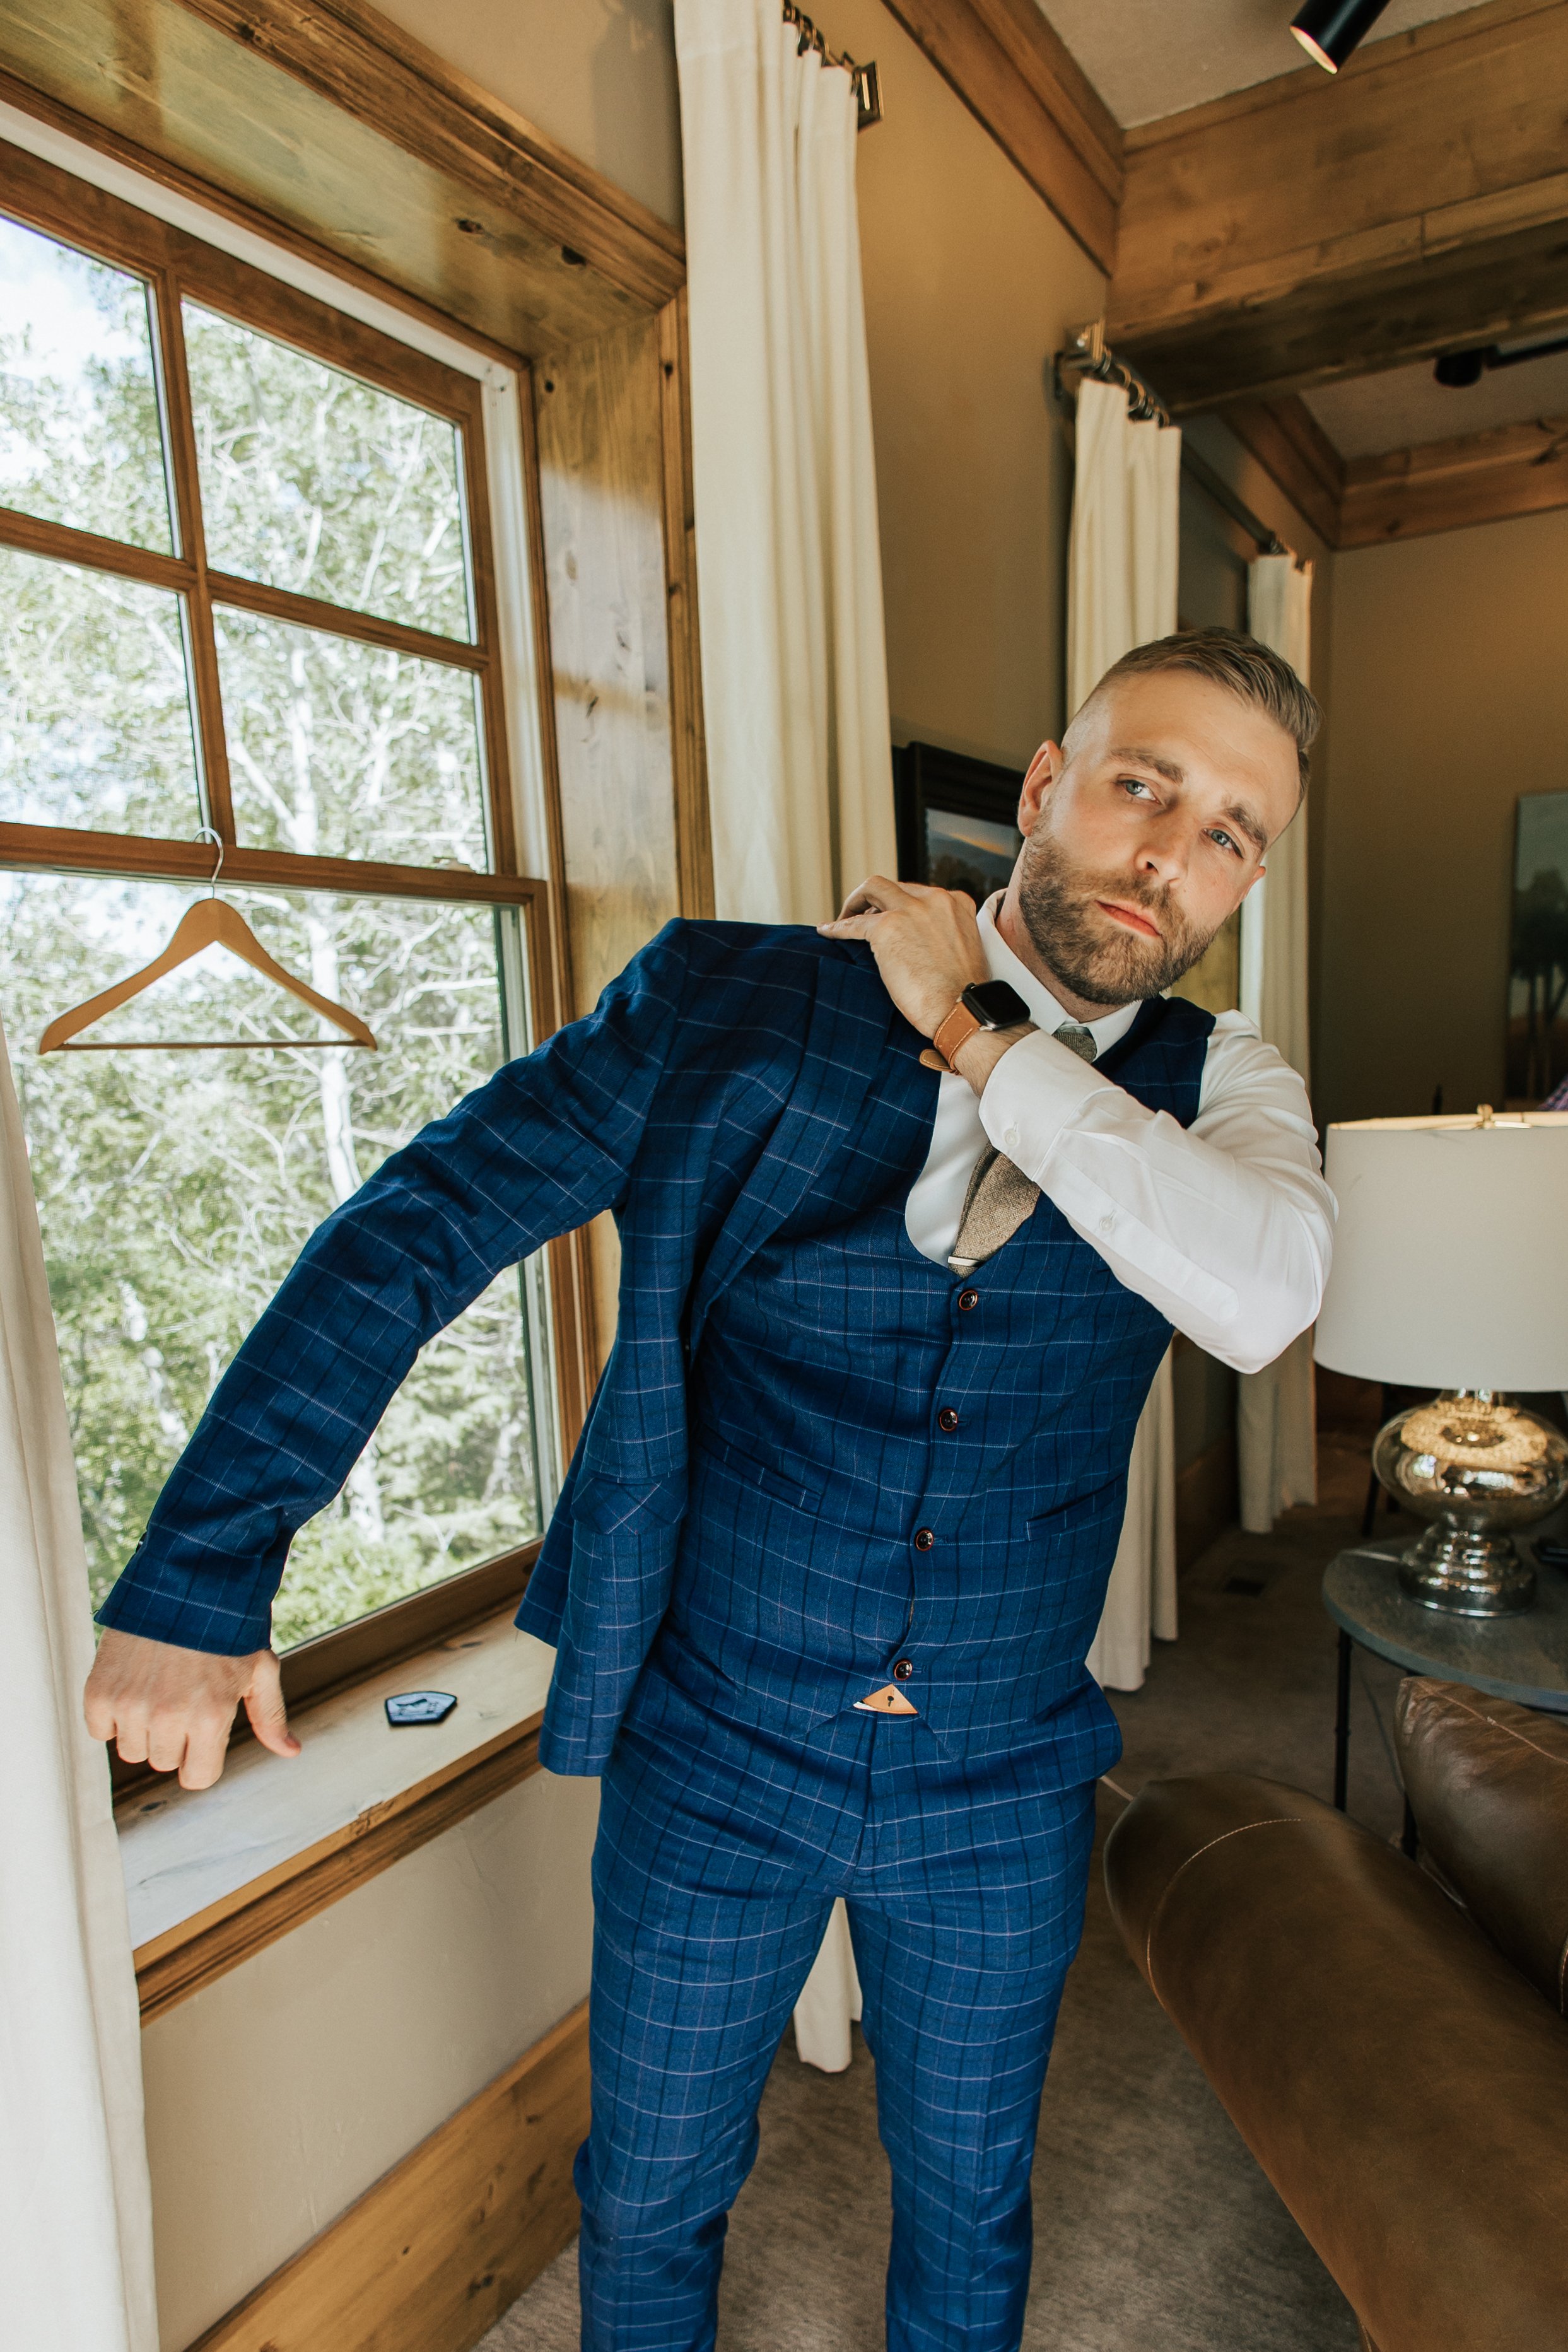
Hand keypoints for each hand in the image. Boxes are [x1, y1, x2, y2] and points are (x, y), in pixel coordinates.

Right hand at [85, 1627, 300, 1790]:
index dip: (202, 1758)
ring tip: (158, 1686)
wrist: (183, 1578)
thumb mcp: (259, 1667)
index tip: (202, 1732)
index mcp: (210, 1717)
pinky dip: (111, 1714)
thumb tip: (290, 1751)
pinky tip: (132, 1684)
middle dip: (174, 1738)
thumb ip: (271, 1715)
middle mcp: (168, 1716)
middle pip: (163, 1762)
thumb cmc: (228, 1626)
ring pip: (131, 1750)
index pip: (198, 1777)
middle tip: (181, 1697)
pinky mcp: (99, 1691)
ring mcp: (130, 1705)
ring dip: (143, 1727)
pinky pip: (99, 1730)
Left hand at [818, 876, 989, 1039]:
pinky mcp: (886, 928)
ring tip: (845, 920)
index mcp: (956, 903)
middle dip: (875, 898)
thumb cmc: (963, 994)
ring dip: (856, 902)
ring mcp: (909, 910)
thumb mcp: (963, 949)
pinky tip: (826, 931)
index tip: (891, 917)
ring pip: (873, 888)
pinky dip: (837, 927)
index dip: (901, 904)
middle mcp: (934, 899)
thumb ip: (945, 934)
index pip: (920, 893)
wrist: (962, 1010)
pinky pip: (854, 923)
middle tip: (863, 916)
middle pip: (895, 886)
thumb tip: (923, 945)